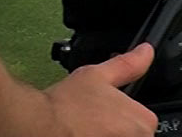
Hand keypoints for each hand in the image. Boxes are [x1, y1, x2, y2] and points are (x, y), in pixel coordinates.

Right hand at [45, 43, 159, 136]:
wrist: (36, 127)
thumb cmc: (65, 107)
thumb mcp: (99, 75)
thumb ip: (128, 64)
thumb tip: (145, 52)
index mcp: (142, 124)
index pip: (143, 123)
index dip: (121, 118)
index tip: (105, 117)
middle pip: (131, 136)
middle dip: (113, 131)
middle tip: (91, 125)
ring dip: (102, 136)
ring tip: (82, 132)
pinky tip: (78, 136)